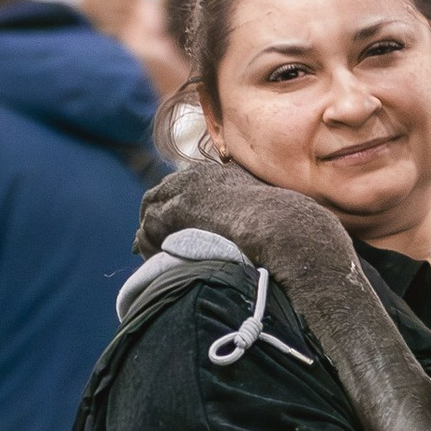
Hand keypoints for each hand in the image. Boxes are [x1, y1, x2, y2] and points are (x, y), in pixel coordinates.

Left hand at [138, 151, 355, 290]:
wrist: (283, 224)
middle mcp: (199, 174)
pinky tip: (152, 256)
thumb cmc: (283, 224)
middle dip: (152, 217)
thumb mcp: (265, 211)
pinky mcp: (181, 206)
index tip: (166, 226)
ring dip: (149, 232)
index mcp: (217, 173)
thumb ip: (248, 212)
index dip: (170, 207)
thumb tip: (247, 234)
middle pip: (161, 193)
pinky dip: (149, 241)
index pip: (181, 185)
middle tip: (147, 241)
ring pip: (152, 208)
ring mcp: (188, 188)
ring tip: (150, 253)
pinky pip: (153, 224)